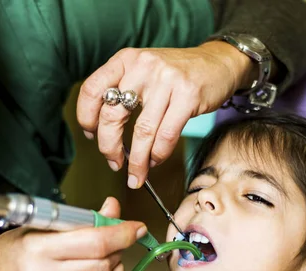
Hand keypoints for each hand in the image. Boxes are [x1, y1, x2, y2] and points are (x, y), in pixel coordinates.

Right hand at [0, 197, 144, 270]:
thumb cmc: (11, 251)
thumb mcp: (39, 226)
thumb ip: (79, 220)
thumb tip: (111, 208)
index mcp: (38, 249)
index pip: (94, 242)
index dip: (122, 234)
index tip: (135, 228)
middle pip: (102, 265)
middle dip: (119, 251)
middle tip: (116, 242)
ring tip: (110, 264)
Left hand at [77, 41, 256, 188]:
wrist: (218, 63)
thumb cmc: (177, 73)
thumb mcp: (144, 70)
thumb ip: (123, 90)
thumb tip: (102, 131)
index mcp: (125, 60)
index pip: (92, 90)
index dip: (86, 118)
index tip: (91, 135)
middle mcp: (143, 67)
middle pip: (112, 115)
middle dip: (109, 147)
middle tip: (114, 163)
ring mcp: (166, 81)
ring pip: (142, 131)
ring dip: (137, 161)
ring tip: (135, 175)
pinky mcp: (188, 96)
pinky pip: (166, 135)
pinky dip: (158, 155)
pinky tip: (155, 161)